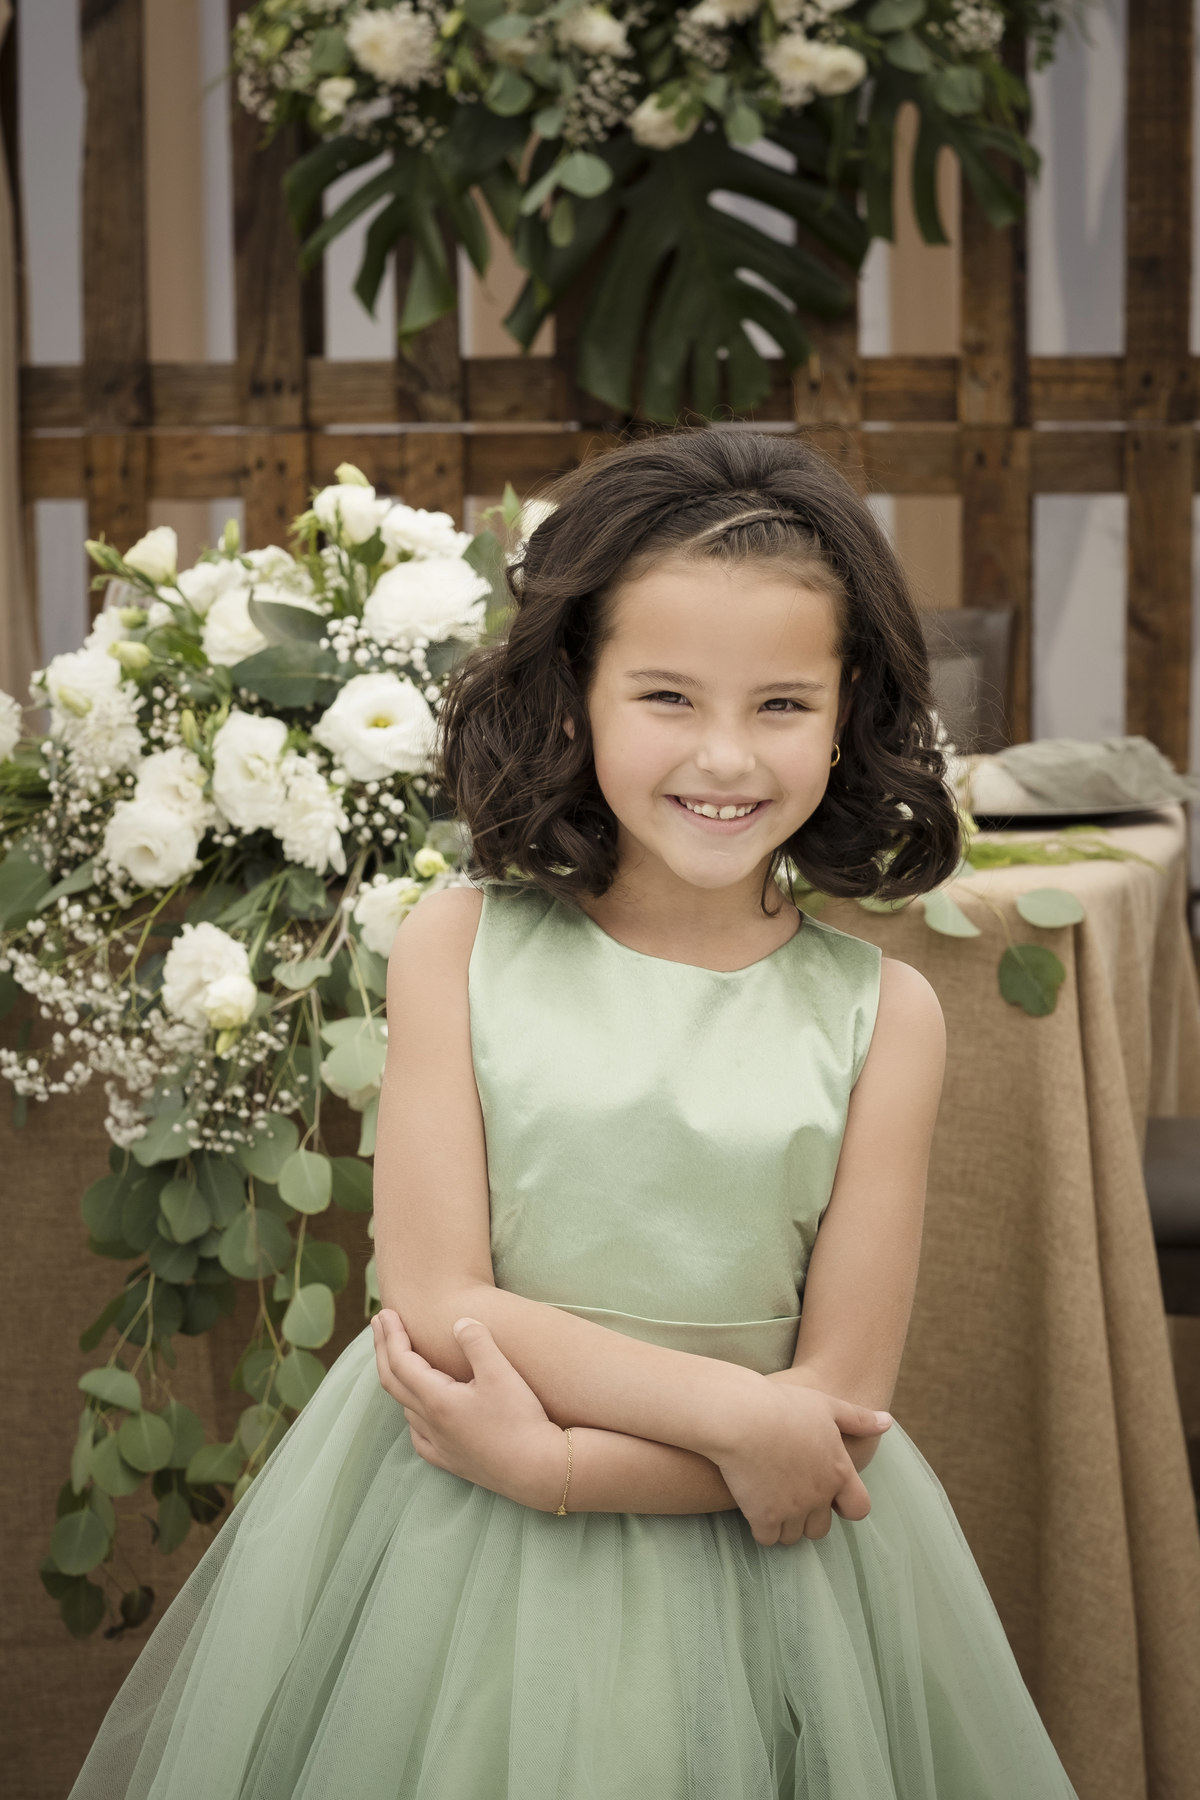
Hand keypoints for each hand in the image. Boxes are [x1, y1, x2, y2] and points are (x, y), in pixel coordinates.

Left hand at [370, 1307, 567, 1510]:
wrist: (539, 1470)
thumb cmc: (521, 1420)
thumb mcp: (502, 1372)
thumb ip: (476, 1342)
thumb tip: (458, 1322)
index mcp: (437, 1400)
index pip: (401, 1361)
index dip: (391, 1335)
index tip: (385, 1313)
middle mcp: (431, 1424)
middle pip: (393, 1382)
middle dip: (383, 1349)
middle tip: (378, 1323)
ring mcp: (439, 1445)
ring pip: (406, 1408)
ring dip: (397, 1378)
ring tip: (399, 1359)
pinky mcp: (452, 1461)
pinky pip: (419, 1436)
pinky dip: (412, 1415)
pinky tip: (418, 1414)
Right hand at [712, 1383, 890, 1547]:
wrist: (741, 1416)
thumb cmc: (783, 1405)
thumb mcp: (825, 1405)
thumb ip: (858, 1419)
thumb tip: (888, 1422)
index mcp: (839, 1471)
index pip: (859, 1509)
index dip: (845, 1505)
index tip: (827, 1493)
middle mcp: (820, 1496)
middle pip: (821, 1529)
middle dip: (808, 1517)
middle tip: (789, 1493)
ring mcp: (792, 1510)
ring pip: (793, 1536)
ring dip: (784, 1523)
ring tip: (769, 1497)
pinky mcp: (764, 1517)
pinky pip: (767, 1538)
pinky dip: (761, 1526)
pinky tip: (753, 1503)